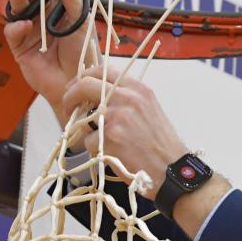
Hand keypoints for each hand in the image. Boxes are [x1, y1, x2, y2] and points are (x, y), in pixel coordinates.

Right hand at [3, 0, 91, 118]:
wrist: (76, 84)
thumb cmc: (83, 54)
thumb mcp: (82, 22)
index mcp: (60, 9)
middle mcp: (44, 17)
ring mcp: (31, 31)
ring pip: (18, 9)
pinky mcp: (20, 47)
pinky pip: (13, 33)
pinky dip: (16, 27)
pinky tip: (24, 25)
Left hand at [61, 64, 187, 198]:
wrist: (173, 170)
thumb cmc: (162, 145)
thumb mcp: (149, 110)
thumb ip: (126, 98)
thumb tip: (98, 96)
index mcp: (138, 89)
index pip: (102, 70)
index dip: (83, 78)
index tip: (76, 88)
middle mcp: (127, 98)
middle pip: (84, 85)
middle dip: (70, 96)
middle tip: (69, 108)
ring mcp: (117, 117)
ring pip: (84, 118)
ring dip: (87, 131)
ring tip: (105, 143)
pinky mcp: (109, 137)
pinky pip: (88, 141)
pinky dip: (95, 150)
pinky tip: (114, 155)